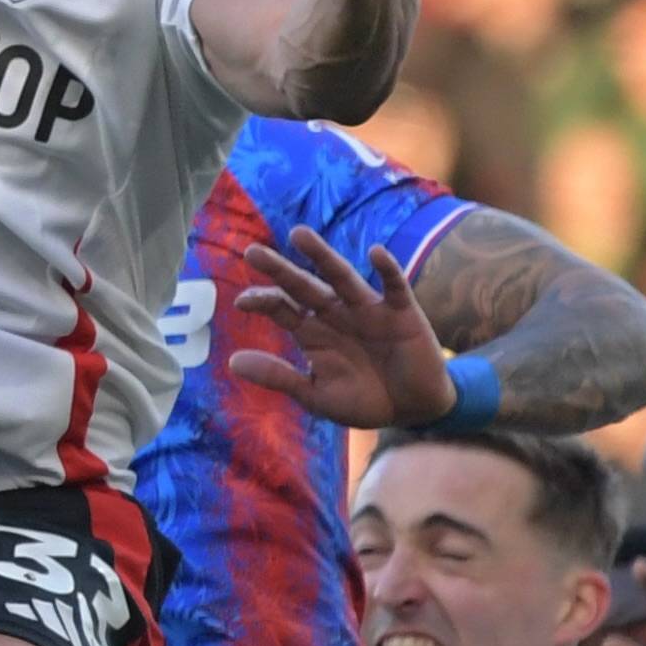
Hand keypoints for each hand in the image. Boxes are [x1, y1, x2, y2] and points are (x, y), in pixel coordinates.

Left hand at [224, 229, 457, 428]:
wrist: (412, 410)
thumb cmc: (363, 401)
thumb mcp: (316, 395)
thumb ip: (280, 377)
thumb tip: (233, 362)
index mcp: (313, 332)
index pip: (282, 308)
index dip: (262, 301)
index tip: (242, 301)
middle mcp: (335, 314)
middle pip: (303, 287)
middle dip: (279, 270)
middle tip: (251, 253)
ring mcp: (367, 310)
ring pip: (341, 277)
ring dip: (322, 257)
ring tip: (298, 235)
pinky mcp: (401, 312)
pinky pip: (394, 286)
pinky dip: (388, 269)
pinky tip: (376, 252)